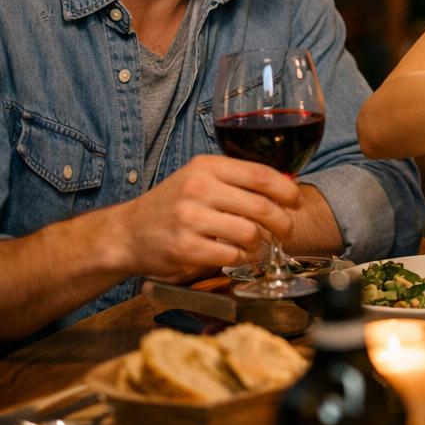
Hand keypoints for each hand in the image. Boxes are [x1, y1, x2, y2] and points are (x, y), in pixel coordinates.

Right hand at [114, 155, 301, 281]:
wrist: (127, 233)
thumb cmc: (172, 206)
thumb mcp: (200, 179)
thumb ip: (236, 180)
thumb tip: (285, 187)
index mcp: (207, 167)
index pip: (261, 175)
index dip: (287, 190)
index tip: (296, 201)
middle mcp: (198, 189)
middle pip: (261, 206)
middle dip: (282, 222)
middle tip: (286, 231)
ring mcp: (190, 219)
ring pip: (249, 233)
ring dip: (260, 244)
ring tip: (256, 245)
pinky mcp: (185, 248)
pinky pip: (231, 255)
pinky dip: (241, 258)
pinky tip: (236, 255)